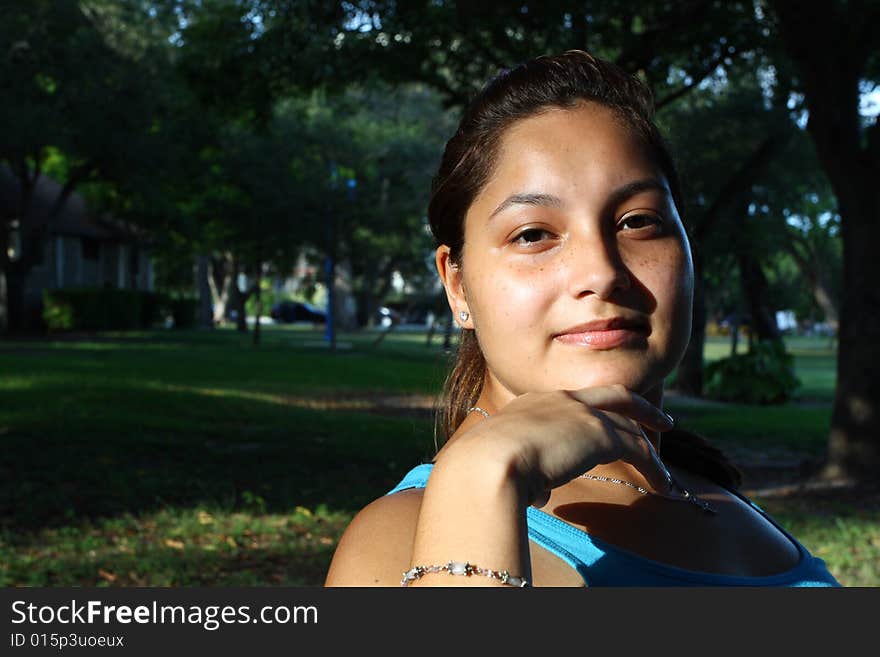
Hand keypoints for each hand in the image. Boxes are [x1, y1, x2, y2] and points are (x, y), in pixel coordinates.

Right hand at [446, 384, 674, 507]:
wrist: (487, 462)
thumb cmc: (483, 469)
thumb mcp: (507, 467)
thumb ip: (529, 477)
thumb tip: (539, 493)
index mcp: (535, 403)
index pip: (577, 402)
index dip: (599, 412)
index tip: (611, 424)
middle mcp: (560, 400)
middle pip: (614, 395)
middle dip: (640, 407)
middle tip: (661, 420)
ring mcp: (582, 414)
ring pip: (630, 425)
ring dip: (651, 447)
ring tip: (666, 469)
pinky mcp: (600, 434)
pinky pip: (638, 449)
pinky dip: (654, 468)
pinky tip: (664, 486)